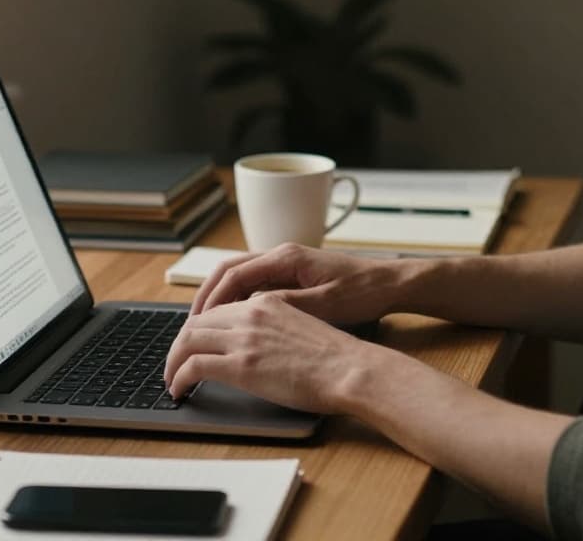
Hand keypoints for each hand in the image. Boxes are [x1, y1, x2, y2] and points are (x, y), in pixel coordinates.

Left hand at [164, 293, 380, 412]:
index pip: (217, 309)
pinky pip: (193, 366)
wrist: (350, 368)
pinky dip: (178, 377)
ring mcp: (243, 338)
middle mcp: (250, 314)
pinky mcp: (241, 365)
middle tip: (174, 363)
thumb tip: (258, 345)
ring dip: (173, 361)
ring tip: (171, 379)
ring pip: (187, 341)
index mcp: (266, 301)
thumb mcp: (301, 324)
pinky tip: (179, 389)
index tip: (192, 345)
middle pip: (196, 322)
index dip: (198, 328)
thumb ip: (275, 326)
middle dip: (178, 345)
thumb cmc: (336, 356)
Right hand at [191, 243, 414, 324]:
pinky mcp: (294, 276)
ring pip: (241, 277)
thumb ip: (287, 305)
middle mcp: (282, 255)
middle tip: (190, 326)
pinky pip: (256, 285)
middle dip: (207, 297)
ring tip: (205, 327)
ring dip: (221, 299)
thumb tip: (250, 312)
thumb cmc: (364, 292)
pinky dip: (239, 301)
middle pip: (229, 271)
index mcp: (287, 258)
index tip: (196, 323)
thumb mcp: (325, 305)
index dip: (211, 299)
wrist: (392, 284)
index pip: (234, 274)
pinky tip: (234, 323)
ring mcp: (287, 264)